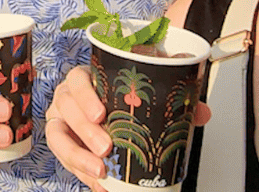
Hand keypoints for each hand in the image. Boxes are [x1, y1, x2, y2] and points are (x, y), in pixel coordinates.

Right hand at [47, 66, 212, 189]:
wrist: (105, 112)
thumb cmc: (120, 98)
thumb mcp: (143, 92)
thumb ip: (171, 98)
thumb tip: (200, 112)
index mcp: (86, 79)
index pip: (77, 79)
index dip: (85, 96)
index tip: (101, 114)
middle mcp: (68, 98)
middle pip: (66, 108)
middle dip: (84, 130)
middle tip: (106, 147)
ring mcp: (61, 121)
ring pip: (58, 136)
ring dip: (77, 155)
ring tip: (100, 170)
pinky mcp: (62, 144)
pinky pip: (63, 159)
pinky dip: (81, 173)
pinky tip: (99, 184)